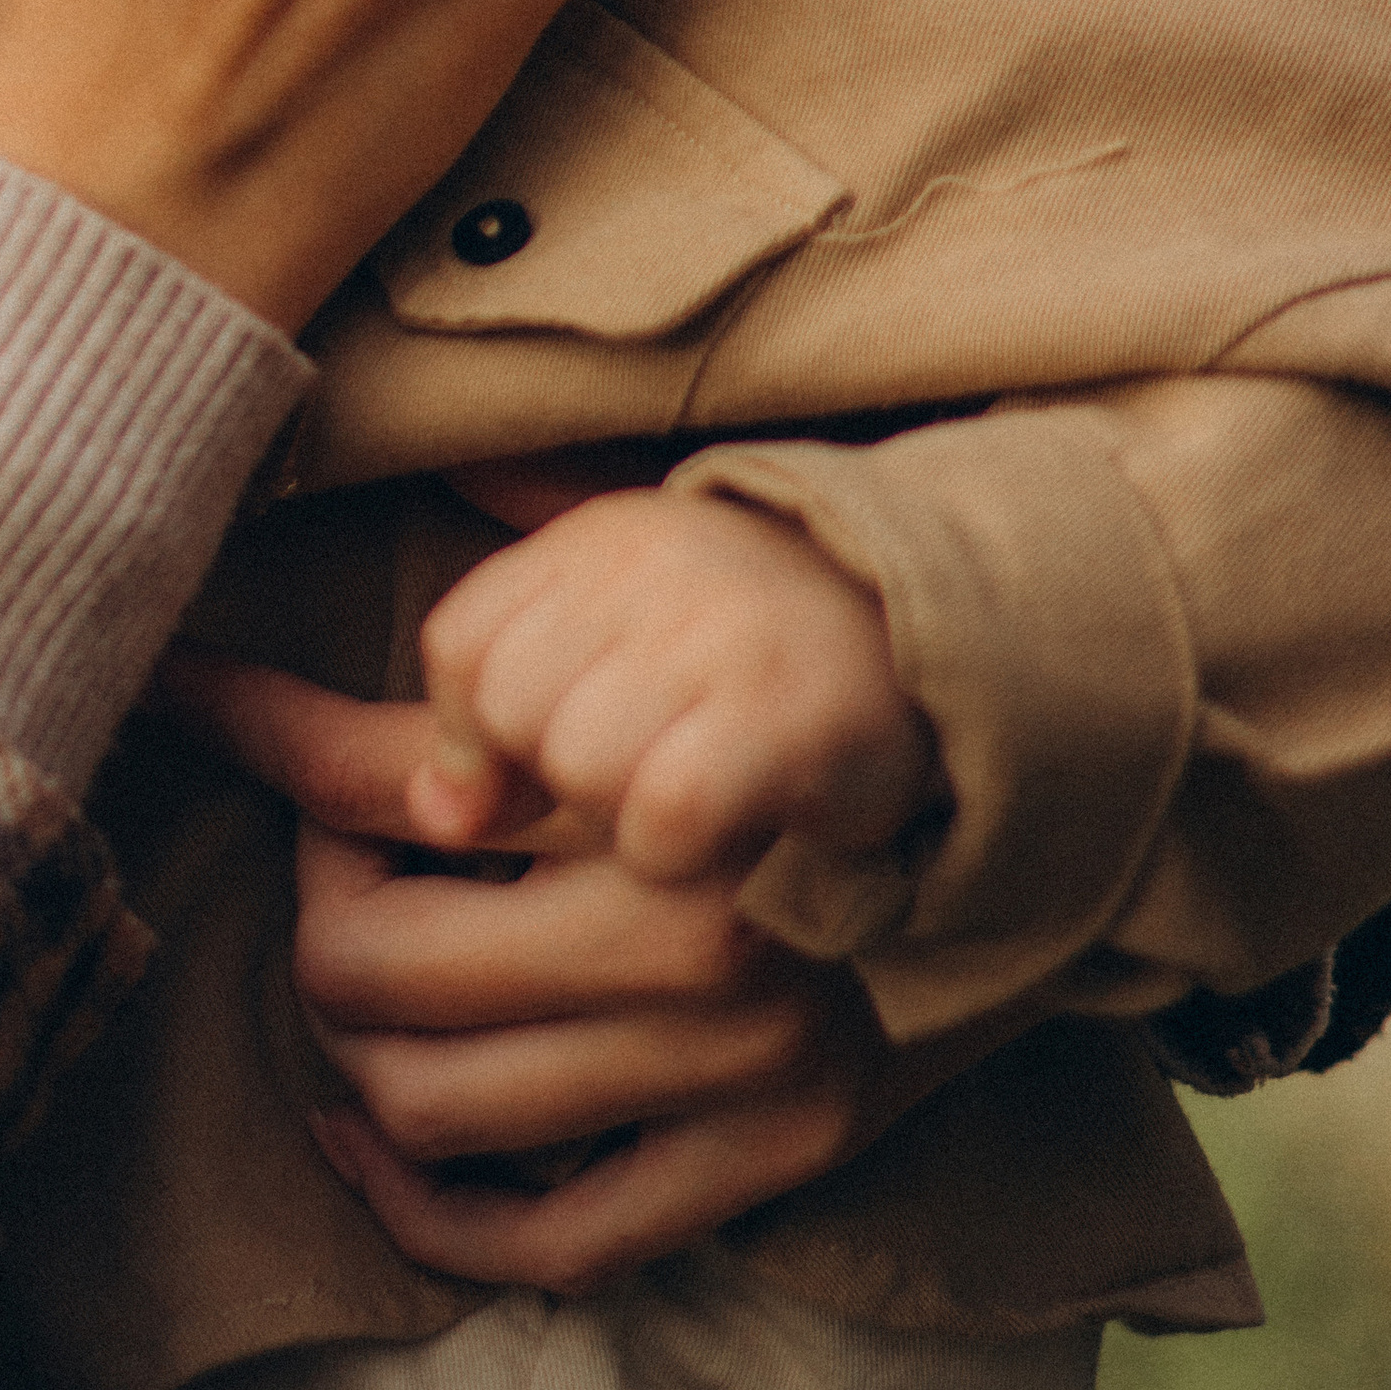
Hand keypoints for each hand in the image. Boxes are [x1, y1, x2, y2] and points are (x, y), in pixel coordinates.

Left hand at [168, 655, 952, 1292]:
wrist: (1016, 774)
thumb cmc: (802, 667)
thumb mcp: (661, 592)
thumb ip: (503, 592)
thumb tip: (334, 548)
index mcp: (642, 773)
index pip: (374, 777)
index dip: (259, 736)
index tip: (189, 697)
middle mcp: (683, 929)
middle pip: (369, 965)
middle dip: (320, 917)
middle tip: (343, 871)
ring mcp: (728, 1062)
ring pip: (429, 1106)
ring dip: (356, 1062)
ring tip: (369, 995)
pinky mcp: (769, 1155)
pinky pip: (552, 1240)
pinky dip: (432, 1214)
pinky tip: (377, 1143)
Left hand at [411, 482, 945, 883]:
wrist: (953, 658)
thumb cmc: (757, 666)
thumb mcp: (619, 629)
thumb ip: (503, 693)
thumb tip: (437, 812)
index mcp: (604, 538)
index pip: (460, 643)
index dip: (465, 734)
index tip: (507, 762)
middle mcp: (659, 566)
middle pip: (513, 708)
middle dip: (553, 771)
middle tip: (617, 781)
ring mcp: (726, 637)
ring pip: (578, 763)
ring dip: (620, 813)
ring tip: (685, 801)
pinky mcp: (788, 723)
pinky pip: (659, 820)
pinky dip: (680, 852)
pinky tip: (723, 836)